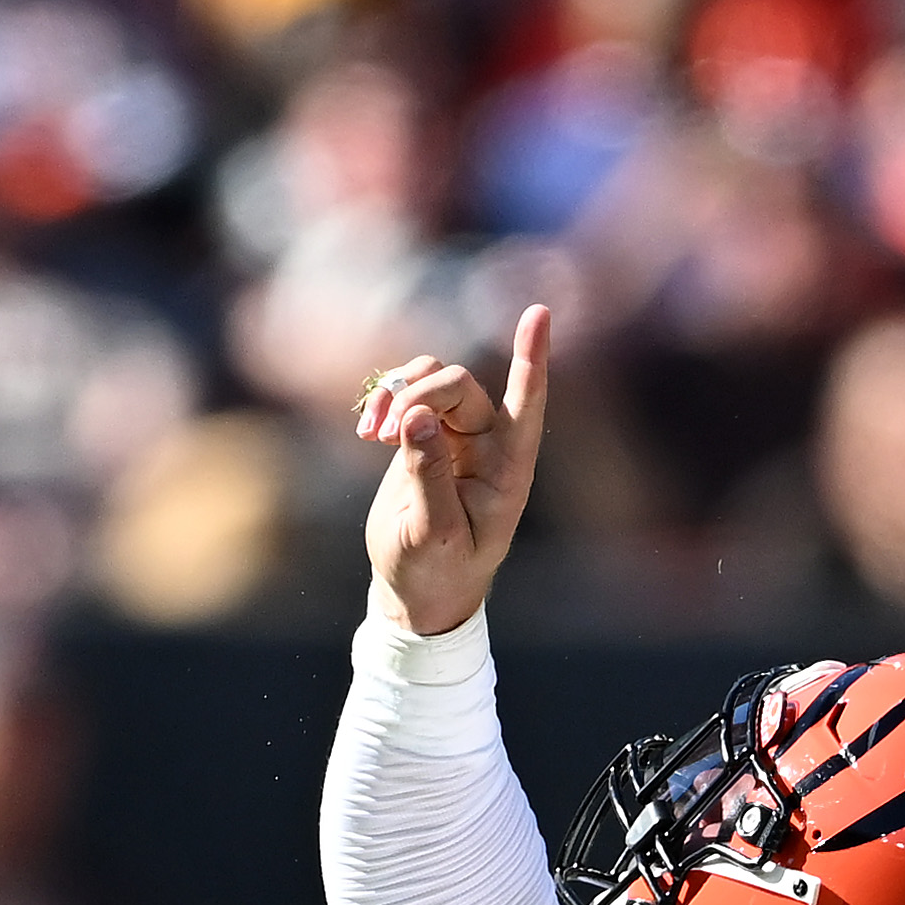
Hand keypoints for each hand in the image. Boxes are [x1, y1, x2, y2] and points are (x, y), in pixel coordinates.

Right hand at [357, 305, 549, 633]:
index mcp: (508, 471)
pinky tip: (365, 430)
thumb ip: (428, 474)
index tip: (538, 312)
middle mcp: (488, 446)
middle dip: (420, 393)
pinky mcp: (425, 435)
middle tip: (384, 430)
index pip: (528, 404)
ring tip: (371, 430)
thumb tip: (416, 416)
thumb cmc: (437, 573)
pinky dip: (383, 401)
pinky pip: (408, 393)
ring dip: (397, 391)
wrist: (415, 592)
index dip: (531, 358)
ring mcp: (457, 437)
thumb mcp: (432, 532)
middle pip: (460, 384)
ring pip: (433, 378)